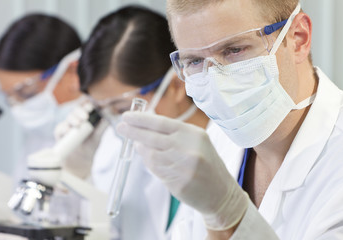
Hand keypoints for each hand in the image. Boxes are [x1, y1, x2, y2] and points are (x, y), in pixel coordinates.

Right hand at [54, 97, 108, 178]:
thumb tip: (108, 116)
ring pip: (69, 117)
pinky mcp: (60, 132)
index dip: (89, 106)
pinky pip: (60, 128)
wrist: (80, 160)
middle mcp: (76, 119)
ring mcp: (68, 125)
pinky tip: (68, 130)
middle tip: (85, 117)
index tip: (93, 107)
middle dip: (81, 111)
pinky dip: (64, 128)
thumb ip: (103, 126)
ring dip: (73, 119)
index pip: (87, 108)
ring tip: (78, 124)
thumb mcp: (98, 137)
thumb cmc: (90, 146)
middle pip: (77, 110)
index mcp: (86, 118)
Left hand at [117, 112, 248, 230]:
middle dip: (133, 131)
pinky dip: (149, 163)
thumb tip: (144, 128)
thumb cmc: (207, 164)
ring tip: (137, 145)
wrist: (222, 193)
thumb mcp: (196, 141)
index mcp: (193, 134)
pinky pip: (156, 170)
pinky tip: (148, 159)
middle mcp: (189, 149)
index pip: (161, 123)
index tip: (127, 116)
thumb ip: (173, 134)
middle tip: (120, 127)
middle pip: (153, 138)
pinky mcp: (179, 183)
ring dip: (141, 149)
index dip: (141, 119)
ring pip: (151, 155)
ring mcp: (184, 167)